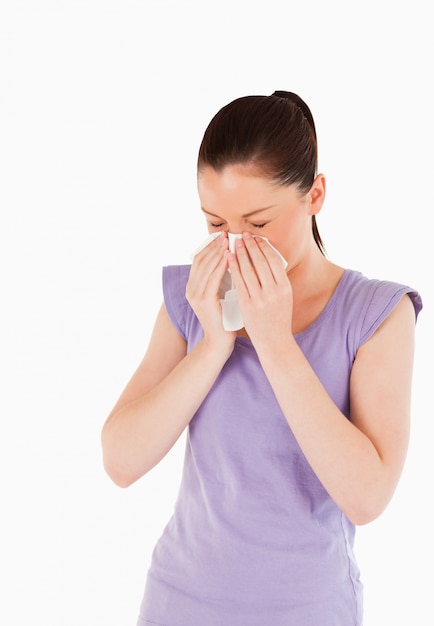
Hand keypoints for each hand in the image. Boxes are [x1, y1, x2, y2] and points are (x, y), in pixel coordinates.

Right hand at [186, 233, 236, 348]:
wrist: (220, 341)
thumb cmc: (225, 318)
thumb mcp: (220, 294)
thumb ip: (220, 279)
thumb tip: (230, 258)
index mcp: (193, 287)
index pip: (199, 260)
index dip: (209, 246)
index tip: (221, 235)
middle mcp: (191, 289)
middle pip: (201, 260)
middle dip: (213, 246)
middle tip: (225, 234)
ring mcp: (196, 295)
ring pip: (206, 267)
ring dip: (217, 252)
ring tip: (228, 241)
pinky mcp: (204, 301)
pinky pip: (213, 278)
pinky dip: (221, 266)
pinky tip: (230, 257)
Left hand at [227, 232, 293, 348]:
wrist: (274, 341)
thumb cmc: (278, 318)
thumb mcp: (284, 297)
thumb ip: (277, 280)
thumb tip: (267, 257)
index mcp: (285, 287)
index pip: (274, 261)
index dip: (264, 247)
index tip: (256, 238)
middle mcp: (274, 292)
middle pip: (260, 262)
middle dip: (251, 246)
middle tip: (243, 235)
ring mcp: (260, 299)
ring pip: (248, 270)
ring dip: (240, 254)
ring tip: (234, 243)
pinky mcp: (247, 305)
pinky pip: (239, 282)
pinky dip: (233, 268)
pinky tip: (228, 258)